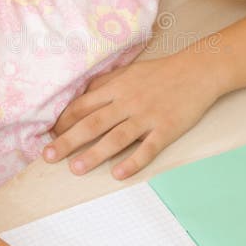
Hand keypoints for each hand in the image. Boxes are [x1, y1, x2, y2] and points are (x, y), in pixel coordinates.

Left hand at [43, 51, 219, 179]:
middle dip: (68, 140)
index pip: (82, 106)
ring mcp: (147, 116)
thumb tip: (78, 98)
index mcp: (116, 88)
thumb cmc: (159, 73)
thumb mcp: (127, 71)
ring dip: (94, 154)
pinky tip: (118, 174)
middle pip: (92, 123)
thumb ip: (103, 85)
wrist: (197, 71)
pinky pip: (147, 148)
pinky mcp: (167, 128)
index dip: (63, 122)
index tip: (48, 136)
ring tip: (76, 169)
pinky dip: (133, 162)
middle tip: (48, 156)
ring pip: (116, 138)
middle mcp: (127, 102)